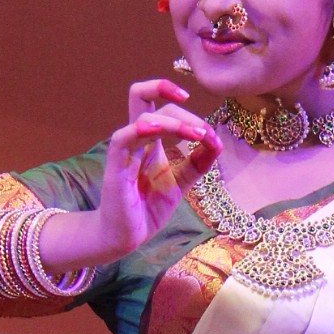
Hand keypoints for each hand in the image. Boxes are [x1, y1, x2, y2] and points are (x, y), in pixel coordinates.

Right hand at [92, 78, 219, 262]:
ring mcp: (125, 150)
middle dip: (182, 111)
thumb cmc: (147, 208)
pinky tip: (157, 131)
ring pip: (143, 115)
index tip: (207, 129)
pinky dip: (141, 129)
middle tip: (203, 133)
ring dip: (174, 121)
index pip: (161, 105)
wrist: (127, 236)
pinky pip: (123, 138)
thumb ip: (197, 163)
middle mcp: (135, 138)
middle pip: (146, 97)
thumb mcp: (181, 182)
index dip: (188, 112)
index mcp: (149, 140)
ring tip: (197, 136)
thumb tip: (217, 143)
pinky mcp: (116, 166)